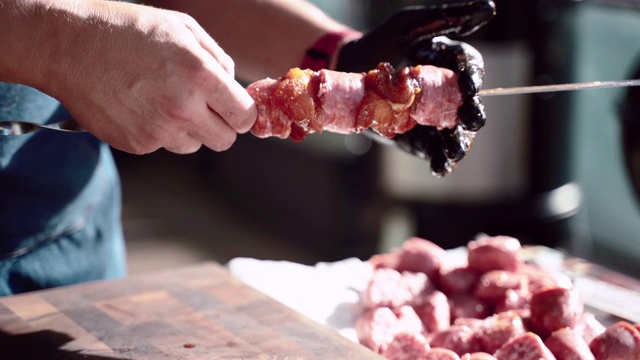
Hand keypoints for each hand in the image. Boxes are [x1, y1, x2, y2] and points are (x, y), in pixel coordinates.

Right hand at [35, 0, 255, 153]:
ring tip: (164, 101)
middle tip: (205, 108)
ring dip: (189, 129)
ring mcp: (158, 131)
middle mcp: (182, 109)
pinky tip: (141, 106)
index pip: (245, 116)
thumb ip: (217, 58)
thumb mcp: (181, 27)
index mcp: (199, 76)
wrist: (67, 47)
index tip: (235, 108)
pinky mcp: (136, 145)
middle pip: (225, 140)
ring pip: (195, 145)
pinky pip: (163, 145)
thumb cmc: (127, 30)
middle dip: (221, 125)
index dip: (243, 113)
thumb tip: (231, 83)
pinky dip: (158, 131)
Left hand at [336, 0, 494, 175]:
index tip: (470, 84)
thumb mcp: (411, 25)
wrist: (348, 69)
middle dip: (471, 114)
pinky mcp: (417, 136)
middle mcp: (446, 93)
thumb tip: (488, 9)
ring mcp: (432, 117)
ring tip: (455, 149)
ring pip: (454, 133)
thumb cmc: (382, 42)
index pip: (468, 69)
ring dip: (458, 143)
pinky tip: (440, 167)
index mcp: (448, 64)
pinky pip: (432, 150)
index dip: (472, 76)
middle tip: (470, 118)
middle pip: (467, 106)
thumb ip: (447, 18)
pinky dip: (439, 160)